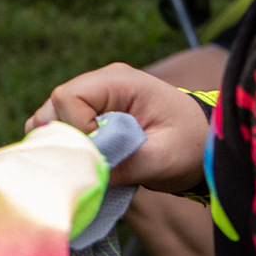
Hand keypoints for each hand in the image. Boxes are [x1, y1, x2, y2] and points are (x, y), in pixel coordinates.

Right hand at [26, 63, 208, 191]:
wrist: (204, 143)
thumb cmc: (191, 145)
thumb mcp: (165, 158)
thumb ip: (127, 163)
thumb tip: (87, 174)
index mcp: (119, 82)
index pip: (69, 96)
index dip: (75, 128)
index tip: (99, 155)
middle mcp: (100, 83)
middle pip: (53, 105)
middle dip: (65, 139)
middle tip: (90, 165)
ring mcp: (93, 97)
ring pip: (51, 117)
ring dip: (62, 144)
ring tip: (87, 165)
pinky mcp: (89, 114)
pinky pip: (60, 127)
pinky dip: (64, 147)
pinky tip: (83, 163)